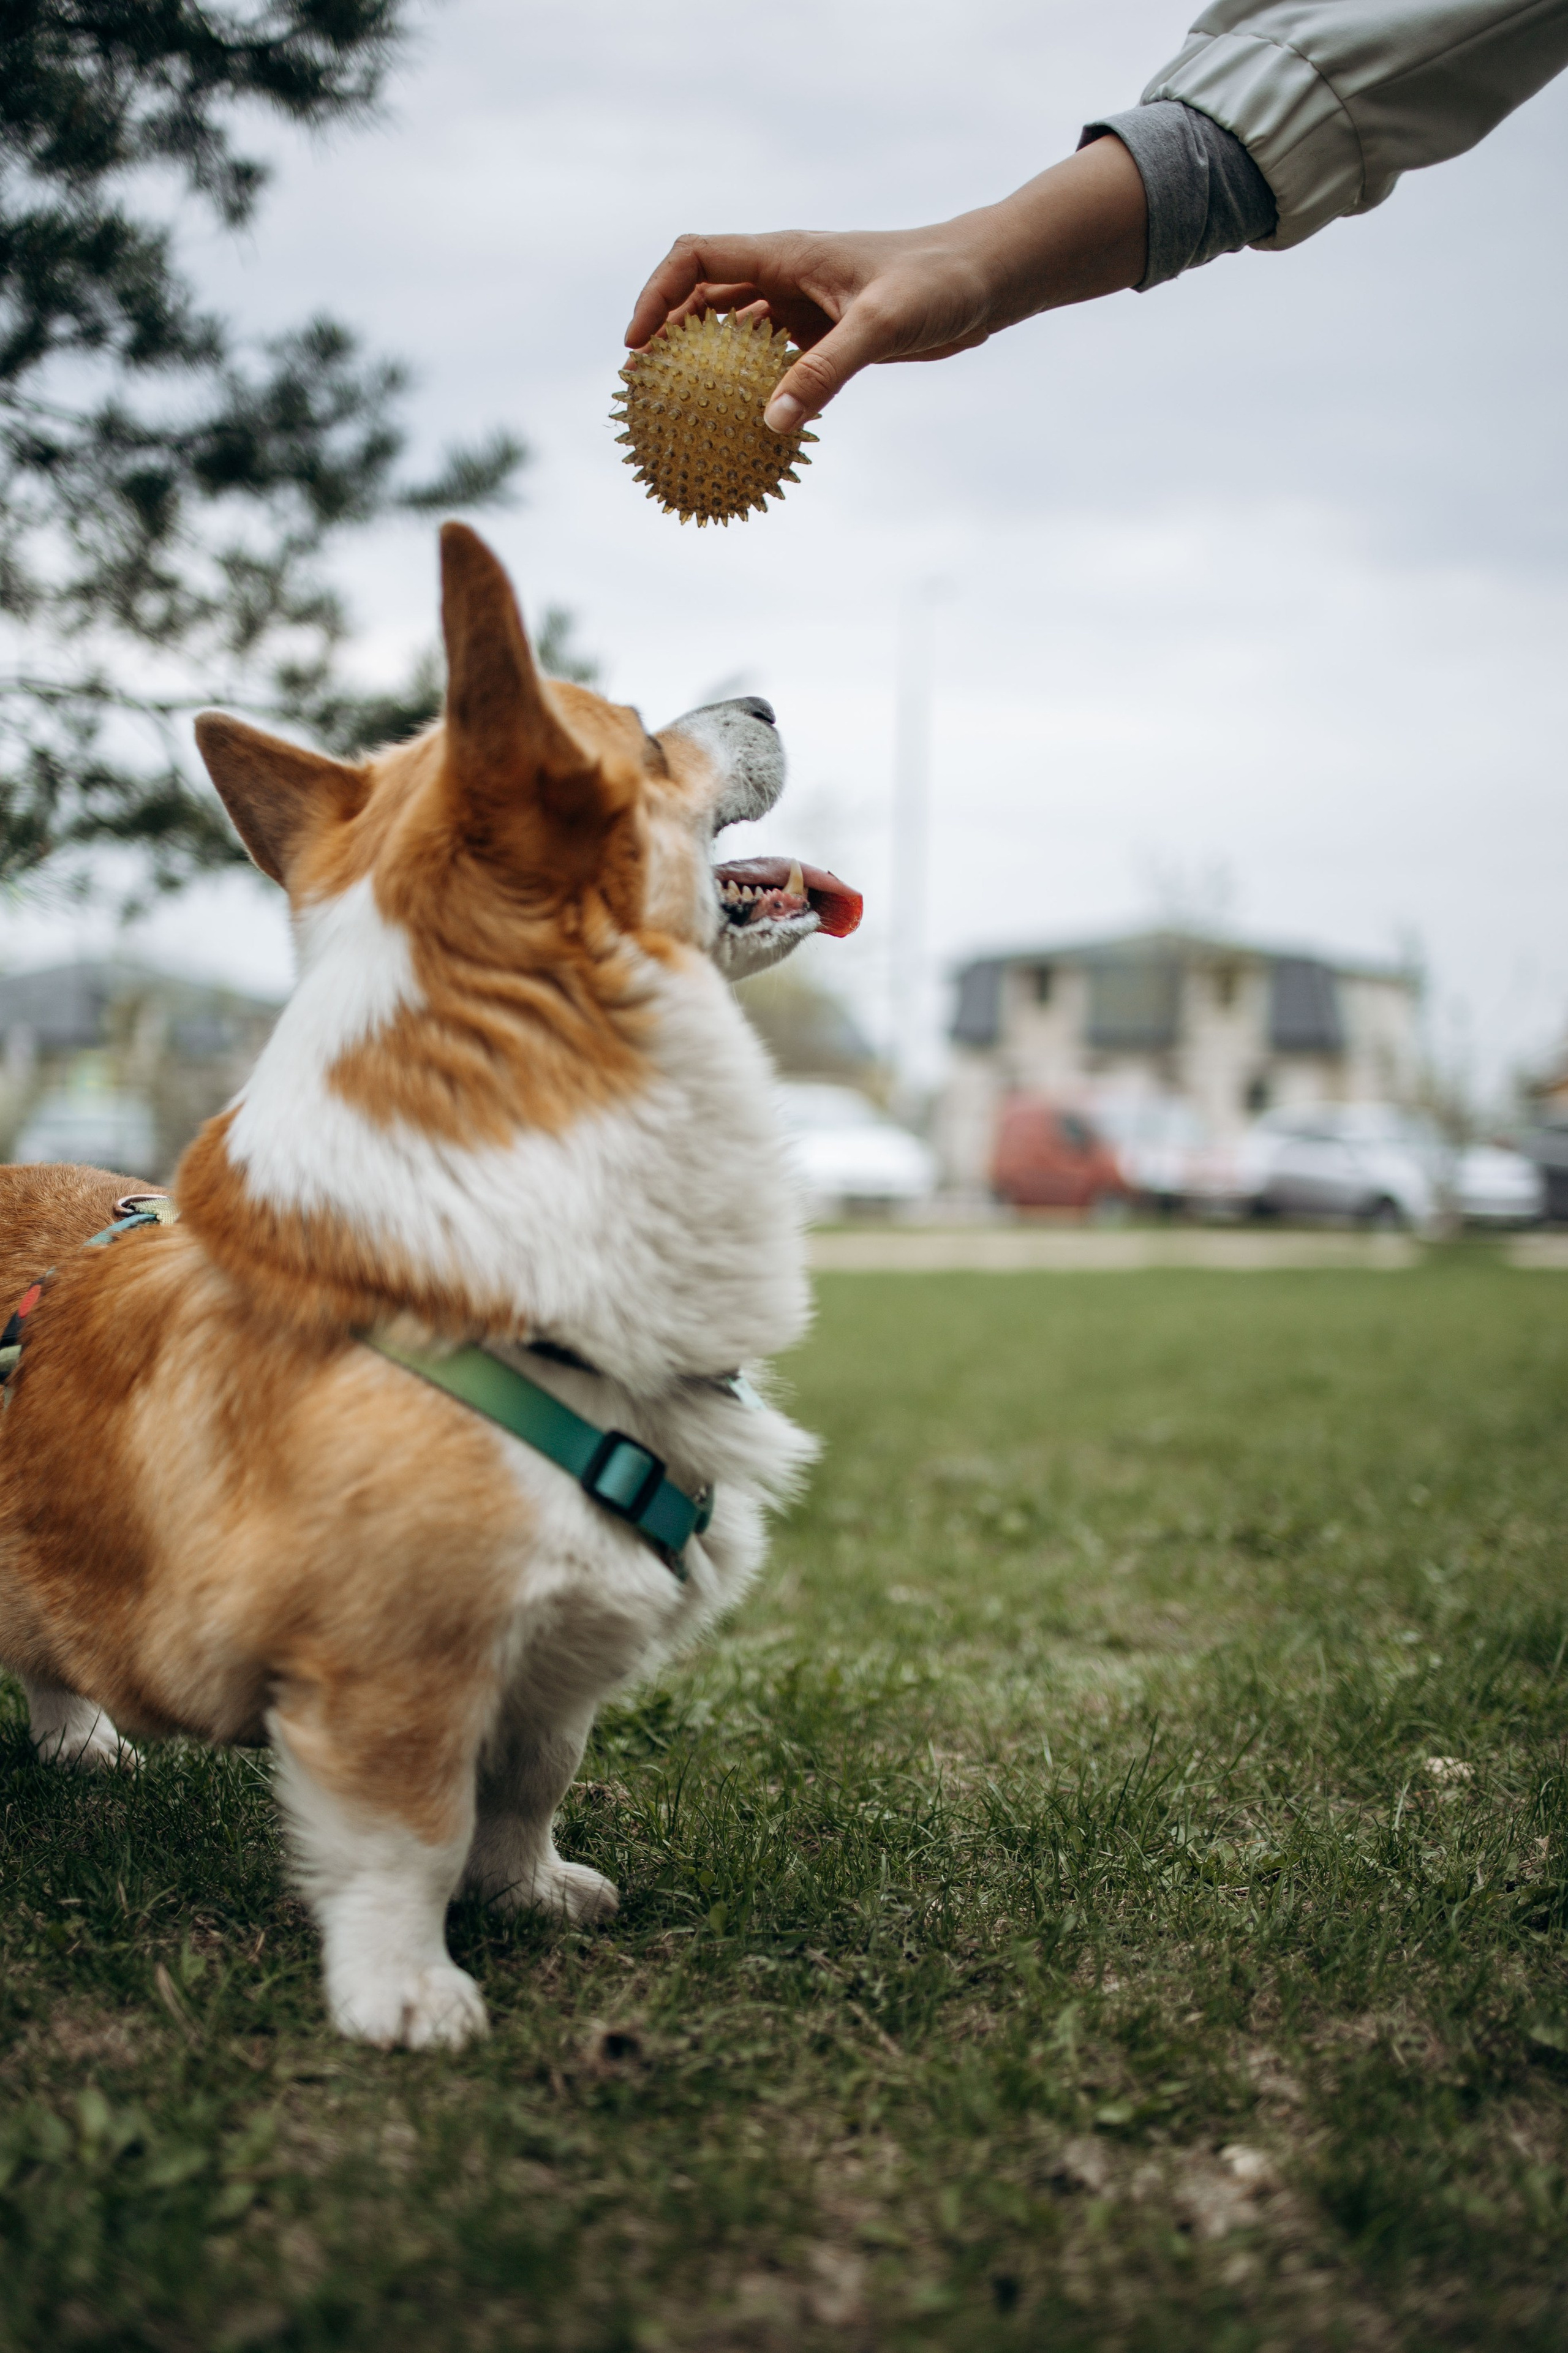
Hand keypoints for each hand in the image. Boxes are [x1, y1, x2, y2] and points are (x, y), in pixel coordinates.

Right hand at [624, 136, 1146, 433]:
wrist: (986, 278)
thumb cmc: (939, 284)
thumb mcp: (883, 326)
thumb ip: (826, 370)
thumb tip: (773, 424)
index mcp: (786, 254)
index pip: (697, 260)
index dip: (656, 296)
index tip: (638, 347)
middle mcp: (786, 276)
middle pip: (703, 299)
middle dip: (665, 339)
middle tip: (639, 393)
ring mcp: (804, 307)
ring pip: (734, 336)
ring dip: (703, 370)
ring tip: (676, 418)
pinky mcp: (826, 337)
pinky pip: (774, 366)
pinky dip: (751, 394)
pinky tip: (743, 436)